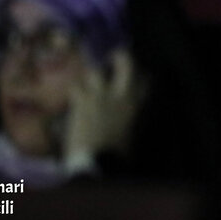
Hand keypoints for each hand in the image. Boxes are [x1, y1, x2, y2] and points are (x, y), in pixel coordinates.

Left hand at [62, 50, 146, 171]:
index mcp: (137, 105)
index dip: (142, 74)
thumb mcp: (132, 133)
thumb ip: (130, 117)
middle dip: (120, 56)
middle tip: (114, 57)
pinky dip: (74, 89)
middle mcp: (121, 94)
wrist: (97, 163)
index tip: (139, 74)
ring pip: (96, 71)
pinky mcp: (82, 101)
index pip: (146, 79)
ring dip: (91, 75)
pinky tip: (73, 94)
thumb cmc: (118, 154)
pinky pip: (75, 86)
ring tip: (88, 80)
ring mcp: (101, 95)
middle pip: (125, 62)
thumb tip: (128, 113)